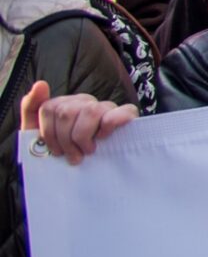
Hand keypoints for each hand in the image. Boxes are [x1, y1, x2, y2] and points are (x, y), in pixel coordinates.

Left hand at [20, 82, 138, 165]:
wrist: (74, 172)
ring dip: (84, 136)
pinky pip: (121, 111)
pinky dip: (112, 123)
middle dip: (65, 139)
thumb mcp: (38, 132)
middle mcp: (84, 101)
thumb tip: (40, 84)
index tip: (55, 151)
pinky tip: (104, 137)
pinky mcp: (127, 113)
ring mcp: (105, 106)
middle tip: (73, 156)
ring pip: (90, 111)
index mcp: (65, 104)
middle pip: (67, 112)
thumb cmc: (65, 151)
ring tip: (87, 150)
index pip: (49, 108)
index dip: (48, 133)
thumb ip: (31, 107)